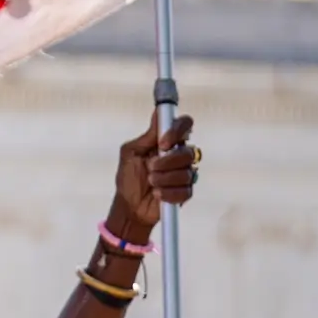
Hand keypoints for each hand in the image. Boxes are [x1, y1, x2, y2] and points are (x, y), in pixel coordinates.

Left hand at [111, 111, 197, 231]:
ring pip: (187, 171)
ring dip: (163, 178)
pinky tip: (157, 194)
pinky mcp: (187, 191)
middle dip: (166, 162)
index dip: (177, 131)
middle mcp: (181, 155)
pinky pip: (186, 189)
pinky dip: (167, 192)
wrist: (129, 205)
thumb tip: (158, 112)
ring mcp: (186, 173)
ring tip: (151, 182)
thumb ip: (147, 136)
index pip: (185, 125)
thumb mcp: (131, 153)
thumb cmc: (129, 177)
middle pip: (188, 151)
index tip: (162, 143)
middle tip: (150, 168)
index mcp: (169, 142)